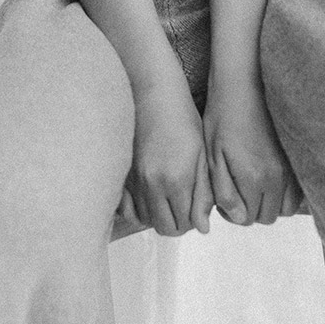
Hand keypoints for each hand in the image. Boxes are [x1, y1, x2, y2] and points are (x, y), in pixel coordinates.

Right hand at [116, 78, 213, 236]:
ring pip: (146, 220)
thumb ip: (203, 194)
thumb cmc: (183, 120)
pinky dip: (138, 209)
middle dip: (178, 222)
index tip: (196, 207)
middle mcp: (152, 184)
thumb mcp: (201, 155)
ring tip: (168, 196)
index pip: (186, 224)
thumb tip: (203, 228)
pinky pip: (127, 208)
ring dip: (159, 215)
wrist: (153, 95)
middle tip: (184, 205)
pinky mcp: (121, 174)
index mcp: (177, 179)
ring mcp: (133, 180)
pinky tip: (149, 196)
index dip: (194, 220)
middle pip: (165, 227)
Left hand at [203, 80, 303, 225]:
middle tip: (239, 190)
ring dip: (272, 202)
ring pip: (288, 206)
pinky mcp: (299, 157)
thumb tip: (238, 217)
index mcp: (254, 179)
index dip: (234, 213)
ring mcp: (293, 167)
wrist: (245, 84)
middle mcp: (278, 177)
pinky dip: (286, 191)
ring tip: (255, 184)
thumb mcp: (214, 156)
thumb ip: (224, 192)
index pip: (248, 218)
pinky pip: (299, 189)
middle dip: (253, 209)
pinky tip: (270, 174)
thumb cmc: (223, 117)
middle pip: (269, 216)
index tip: (226, 196)